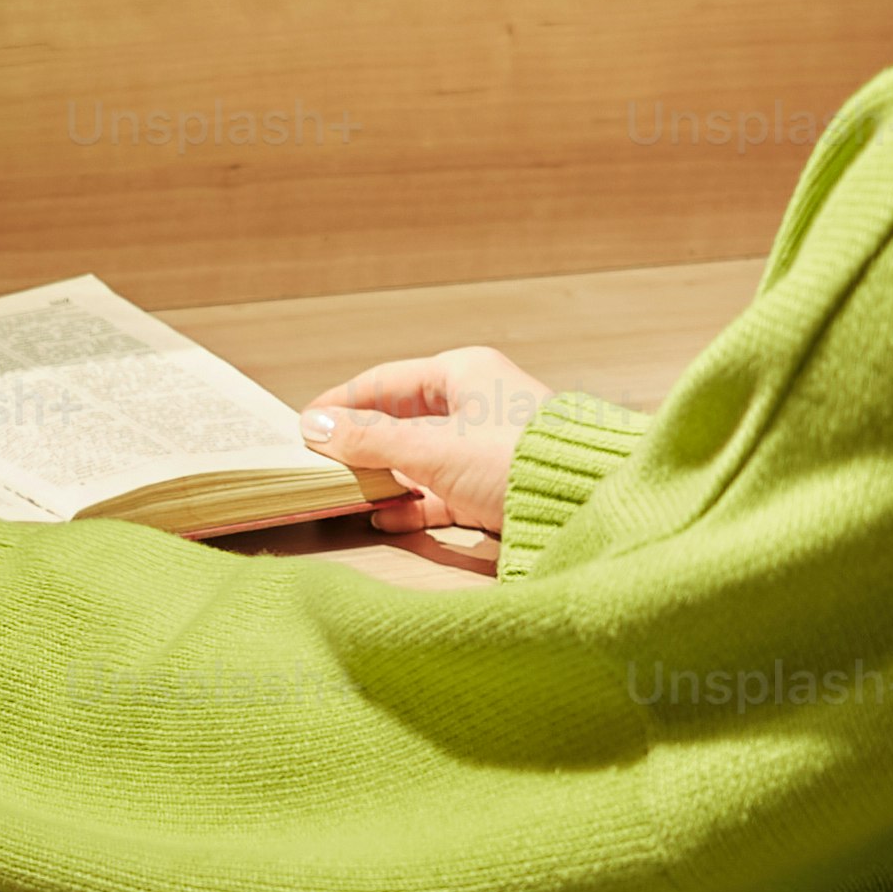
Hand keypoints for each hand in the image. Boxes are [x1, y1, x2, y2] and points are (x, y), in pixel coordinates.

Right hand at [301, 348, 554, 554]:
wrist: (586, 506)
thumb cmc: (515, 460)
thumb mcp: (431, 447)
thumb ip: (370, 439)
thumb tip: (316, 427)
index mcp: (464, 372)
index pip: (386, 380)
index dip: (342, 402)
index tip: (307, 424)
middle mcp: (477, 403)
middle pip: (402, 419)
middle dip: (362, 444)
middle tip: (322, 463)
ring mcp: (487, 446)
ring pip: (420, 458)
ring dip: (386, 477)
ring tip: (348, 494)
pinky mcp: (495, 485)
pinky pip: (442, 490)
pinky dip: (414, 503)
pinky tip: (386, 519)